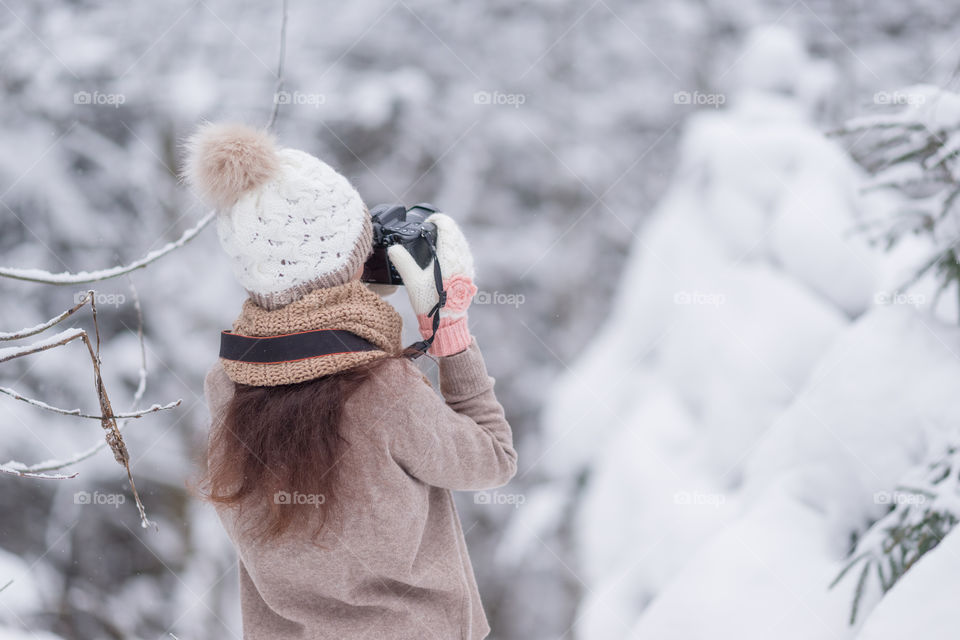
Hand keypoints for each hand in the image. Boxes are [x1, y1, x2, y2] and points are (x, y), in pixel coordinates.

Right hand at [387, 213, 477, 355]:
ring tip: (437, 239)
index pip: (448, 226)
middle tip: (430, 228)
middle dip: (443, 227)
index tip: (428, 220)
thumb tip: (393, 248)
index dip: (438, 219)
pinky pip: (464, 253)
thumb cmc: (431, 303)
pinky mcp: (469, 273)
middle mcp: (461, 257)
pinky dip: (455, 248)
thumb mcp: (413, 281)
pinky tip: (446, 254)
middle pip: (455, 232)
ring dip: (450, 236)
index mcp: (449, 255)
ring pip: (461, 241)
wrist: (448, 322)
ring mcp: (467, 265)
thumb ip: (403, 262)